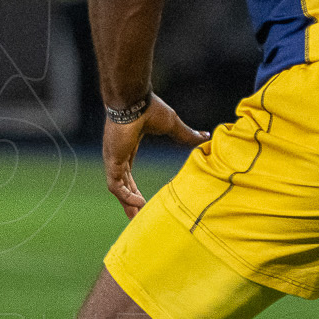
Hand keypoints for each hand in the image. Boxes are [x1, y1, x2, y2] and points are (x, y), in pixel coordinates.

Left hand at [103, 94, 210, 217]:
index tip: (142, 202)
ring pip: (117, 188)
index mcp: (128, 148)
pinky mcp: (112, 160)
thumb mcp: (173, 126)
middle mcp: (118, 155)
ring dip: (127, 203)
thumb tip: (206, 136)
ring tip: (138, 217)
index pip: (127, 174)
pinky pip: (115, 185)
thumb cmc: (150, 108)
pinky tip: (138, 203)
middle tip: (137, 217)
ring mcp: (113, 158)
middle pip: (121, 185)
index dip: (133, 189)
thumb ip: (186, 135)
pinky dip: (126, 195)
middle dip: (129, 201)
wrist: (134, 101)